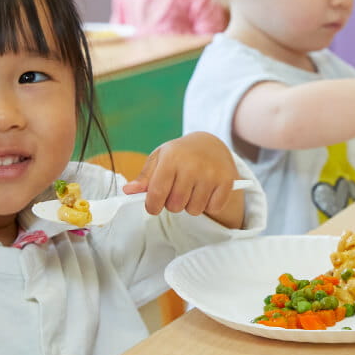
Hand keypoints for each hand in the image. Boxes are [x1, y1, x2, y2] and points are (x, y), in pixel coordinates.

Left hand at [125, 131, 244, 225]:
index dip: (152, 206)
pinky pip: (213, 208)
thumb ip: (144, 177)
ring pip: (194, 210)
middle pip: (174, 205)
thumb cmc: (180, 154)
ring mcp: (211, 173)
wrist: (210, 144)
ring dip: (190, 205)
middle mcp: (192, 165)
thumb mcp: (159, 159)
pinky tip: (206, 191)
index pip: (156, 194)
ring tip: (192, 191)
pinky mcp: (227, 181)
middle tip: (177, 191)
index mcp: (171, 157)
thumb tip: (128, 191)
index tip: (153, 206)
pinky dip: (208, 205)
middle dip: (172, 204)